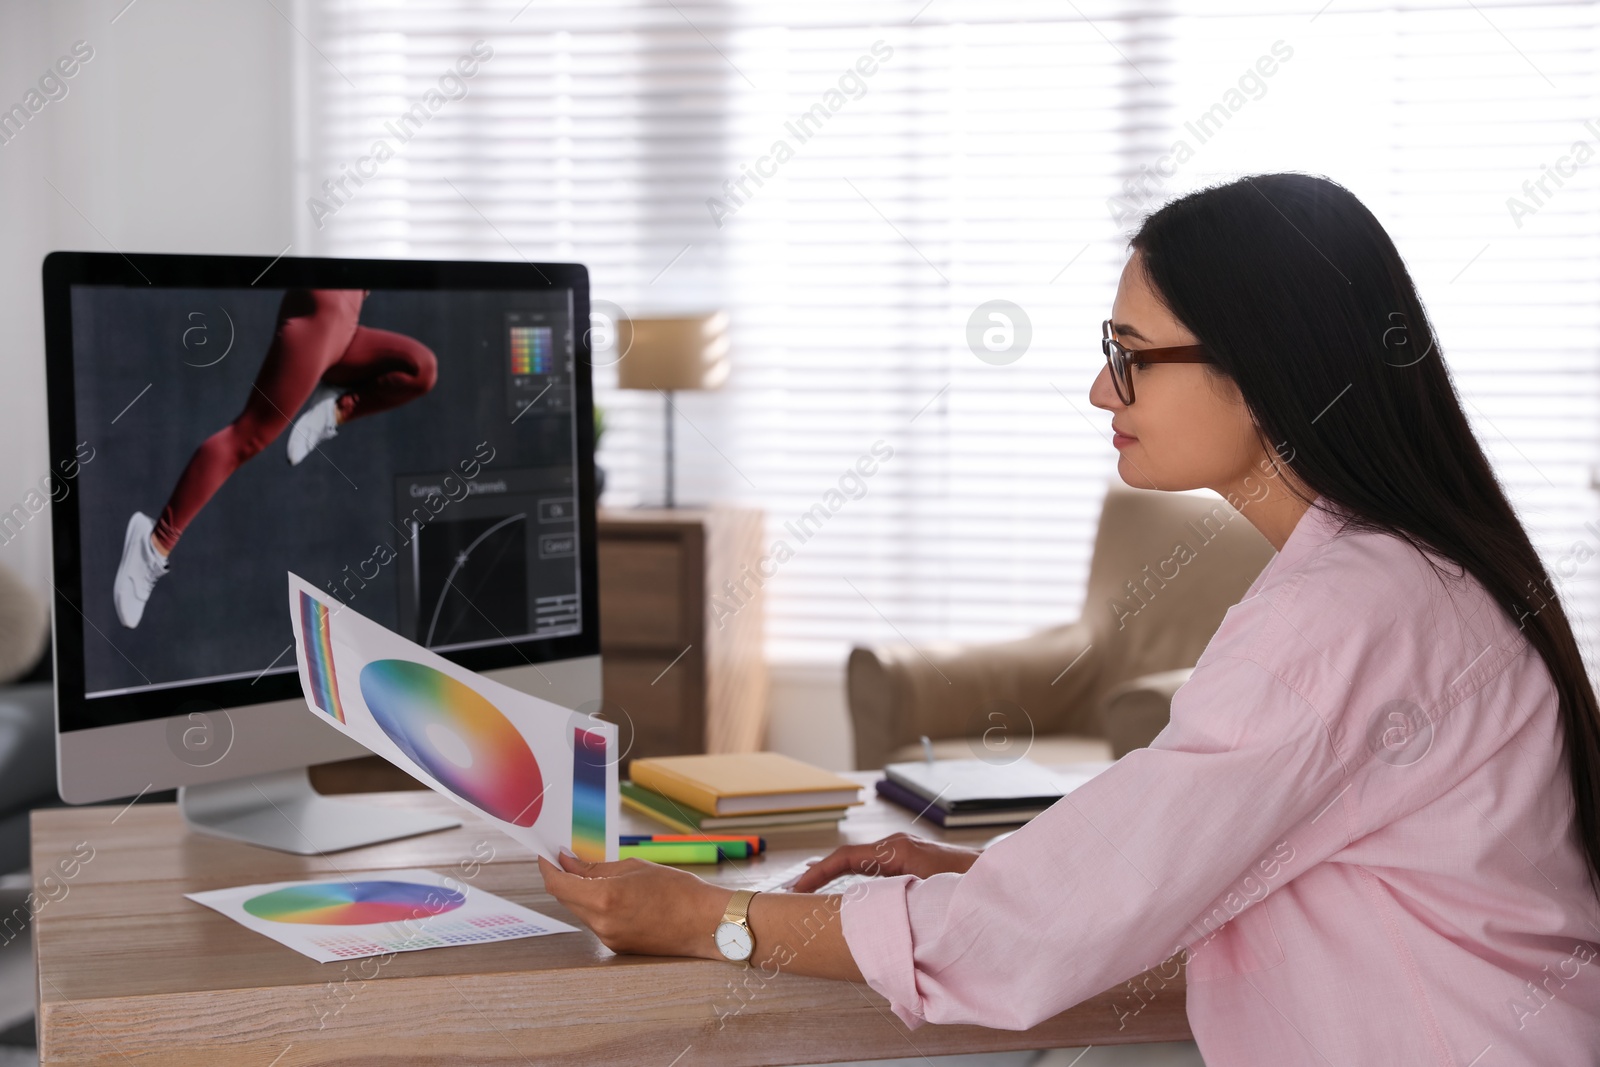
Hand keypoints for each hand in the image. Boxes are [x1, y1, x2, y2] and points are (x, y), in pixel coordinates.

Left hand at [536, 851, 730, 958]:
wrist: (707, 924)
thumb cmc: (678, 889)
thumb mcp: (634, 868)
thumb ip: (596, 867)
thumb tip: (568, 862)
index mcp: (604, 898)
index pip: (558, 885)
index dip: (547, 868)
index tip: (546, 855)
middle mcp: (601, 923)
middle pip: (566, 899)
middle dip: (563, 879)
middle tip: (567, 859)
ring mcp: (609, 939)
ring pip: (582, 912)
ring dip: (582, 893)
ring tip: (599, 875)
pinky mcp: (618, 947)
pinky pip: (598, 923)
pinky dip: (599, 907)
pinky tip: (617, 897)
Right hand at [789, 831, 980, 892]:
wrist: (997, 879)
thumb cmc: (968, 888)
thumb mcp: (927, 896)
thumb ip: (896, 904)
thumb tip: (864, 921)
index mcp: (896, 850)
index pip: (845, 857)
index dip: (818, 873)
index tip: (796, 888)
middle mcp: (896, 845)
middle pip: (847, 857)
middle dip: (818, 873)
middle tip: (791, 891)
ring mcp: (903, 850)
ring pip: (858, 861)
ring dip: (833, 874)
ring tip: (807, 890)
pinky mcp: (909, 859)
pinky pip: (871, 866)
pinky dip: (851, 875)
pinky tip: (841, 886)